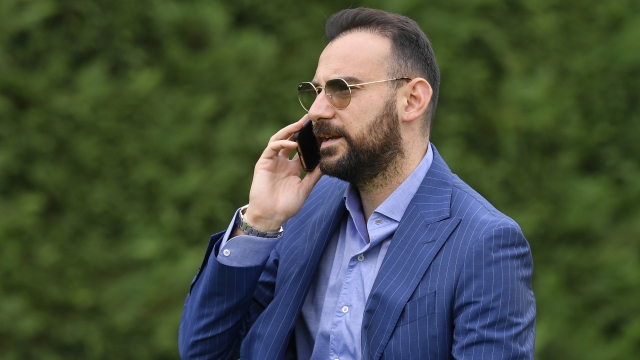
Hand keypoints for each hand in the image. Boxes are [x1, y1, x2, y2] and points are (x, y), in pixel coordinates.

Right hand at [242, 116, 322, 231]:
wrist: (271, 215)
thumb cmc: (287, 205)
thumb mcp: (305, 188)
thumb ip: (314, 175)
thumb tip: (327, 163)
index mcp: (293, 167)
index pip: (302, 148)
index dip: (310, 140)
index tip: (321, 131)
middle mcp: (283, 162)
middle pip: (291, 140)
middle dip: (300, 129)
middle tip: (311, 118)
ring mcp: (273, 161)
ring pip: (280, 139)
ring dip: (289, 131)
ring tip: (301, 125)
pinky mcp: (264, 162)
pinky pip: (272, 148)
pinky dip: (282, 143)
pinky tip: (292, 143)